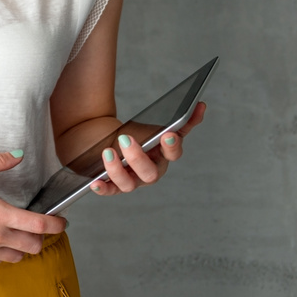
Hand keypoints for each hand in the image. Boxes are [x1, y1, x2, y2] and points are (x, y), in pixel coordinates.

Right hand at [0, 151, 66, 265]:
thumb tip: (19, 154)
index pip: (39, 225)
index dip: (57, 225)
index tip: (62, 222)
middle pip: (35, 245)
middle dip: (41, 237)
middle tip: (38, 227)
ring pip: (19, 256)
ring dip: (23, 246)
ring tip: (17, 233)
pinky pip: (0, 260)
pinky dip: (4, 252)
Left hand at [90, 102, 206, 196]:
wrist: (104, 138)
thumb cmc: (133, 133)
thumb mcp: (154, 125)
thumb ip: (179, 119)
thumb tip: (201, 105)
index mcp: (163, 155)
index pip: (173, 154)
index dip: (172, 146)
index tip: (168, 135)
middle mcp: (150, 171)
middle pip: (150, 172)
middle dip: (138, 157)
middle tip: (126, 139)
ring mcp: (132, 180)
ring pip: (128, 184)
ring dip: (117, 170)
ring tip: (107, 152)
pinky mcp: (112, 184)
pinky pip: (109, 191)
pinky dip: (103, 189)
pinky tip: (95, 183)